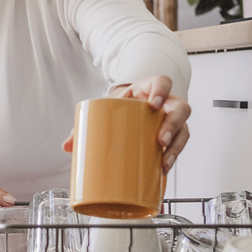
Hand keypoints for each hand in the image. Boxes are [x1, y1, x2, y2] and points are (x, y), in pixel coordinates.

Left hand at [60, 76, 191, 171]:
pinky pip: (179, 145)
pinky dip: (173, 157)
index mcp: (150, 88)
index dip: (162, 90)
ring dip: (175, 146)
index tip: (153, 104)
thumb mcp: (108, 107)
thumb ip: (87, 123)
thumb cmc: (122, 105)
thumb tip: (68, 145)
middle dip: (172, 125)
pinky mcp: (174, 136)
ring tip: (163, 161)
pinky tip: (163, 169)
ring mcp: (173, 119)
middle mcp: (167, 102)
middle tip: (160, 140)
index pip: (162, 82)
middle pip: (180, 108)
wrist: (129, 107)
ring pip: (184, 130)